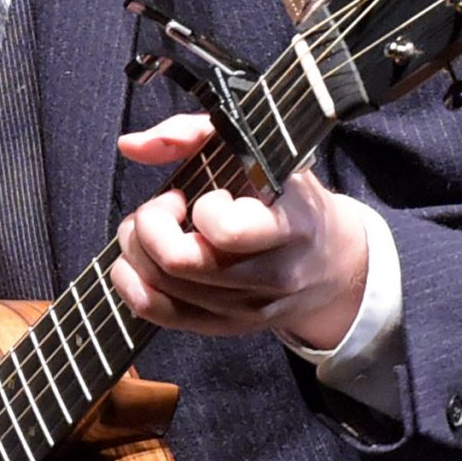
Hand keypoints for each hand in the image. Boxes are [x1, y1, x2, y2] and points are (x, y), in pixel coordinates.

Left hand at [112, 112, 368, 347]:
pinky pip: (156, 313)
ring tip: (152, 227)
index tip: (209, 195)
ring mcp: (247, 309)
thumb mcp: (260, 151)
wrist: (332, 262)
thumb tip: (131, 145)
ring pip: (160, 286)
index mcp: (290, 227)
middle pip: (179, 262)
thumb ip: (195, 133)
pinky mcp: (224, 327)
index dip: (203, 208)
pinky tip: (136, 258)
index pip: (228, 232)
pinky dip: (129, 282)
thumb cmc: (285, 196)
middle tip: (164, 206)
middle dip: (150, 224)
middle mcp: (271, 276)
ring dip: (136, 247)